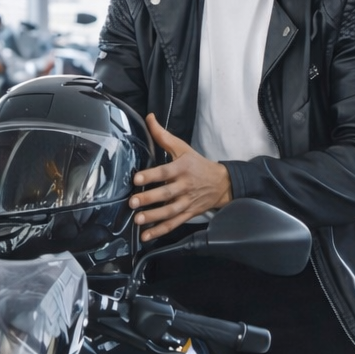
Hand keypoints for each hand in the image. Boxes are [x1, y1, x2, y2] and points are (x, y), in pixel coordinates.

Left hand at [129, 114, 232, 241]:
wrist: (222, 183)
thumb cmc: (198, 164)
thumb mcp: (182, 148)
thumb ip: (163, 136)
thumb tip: (149, 117)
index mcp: (182, 168)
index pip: (165, 171)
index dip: (151, 175)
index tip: (137, 178)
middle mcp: (185, 186)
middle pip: (166, 193)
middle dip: (149, 199)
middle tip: (133, 202)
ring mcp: (187, 202)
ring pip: (170, 211)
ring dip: (154, 217)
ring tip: (139, 220)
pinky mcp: (188, 214)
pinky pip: (173, 223)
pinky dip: (160, 231)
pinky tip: (146, 236)